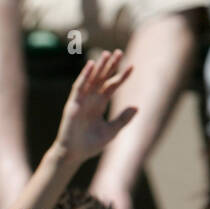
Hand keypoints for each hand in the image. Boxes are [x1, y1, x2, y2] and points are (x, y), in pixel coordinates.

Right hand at [54, 50, 135, 165]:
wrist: (74, 155)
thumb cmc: (90, 145)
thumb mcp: (111, 131)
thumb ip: (123, 119)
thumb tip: (137, 107)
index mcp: (99, 104)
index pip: (112, 86)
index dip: (121, 76)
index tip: (132, 66)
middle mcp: (91, 100)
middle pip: (102, 78)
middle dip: (110, 65)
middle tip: (119, 51)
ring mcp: (81, 101)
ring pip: (91, 79)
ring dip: (98, 66)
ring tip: (106, 54)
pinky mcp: (72, 104)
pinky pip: (78, 87)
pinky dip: (84, 76)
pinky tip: (91, 65)